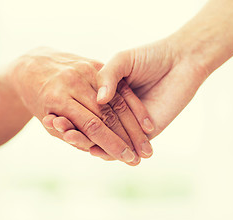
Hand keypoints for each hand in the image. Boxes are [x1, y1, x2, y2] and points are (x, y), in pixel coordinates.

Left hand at [7, 47, 152, 164]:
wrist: (33, 65)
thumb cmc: (38, 98)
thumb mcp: (45, 116)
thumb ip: (68, 131)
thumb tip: (89, 148)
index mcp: (59, 97)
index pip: (92, 126)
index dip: (111, 144)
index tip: (126, 159)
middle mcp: (74, 82)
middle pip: (108, 114)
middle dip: (127, 138)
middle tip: (143, 156)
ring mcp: (86, 70)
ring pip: (117, 101)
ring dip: (134, 125)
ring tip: (147, 144)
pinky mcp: (95, 64)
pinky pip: (119, 88)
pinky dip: (133, 105)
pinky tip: (146, 123)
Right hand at [47, 38, 208, 151]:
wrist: (181, 60)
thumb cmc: (151, 56)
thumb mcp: (122, 61)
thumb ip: (108, 76)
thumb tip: (98, 99)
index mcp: (111, 96)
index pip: (87, 111)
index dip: (70, 114)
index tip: (51, 116)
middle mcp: (119, 113)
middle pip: (92, 128)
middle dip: (74, 130)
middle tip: (56, 128)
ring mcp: (132, 125)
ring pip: (105, 140)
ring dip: (85, 141)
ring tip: (67, 136)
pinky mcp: (148, 133)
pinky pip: (126, 146)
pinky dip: (107, 150)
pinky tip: (91, 148)